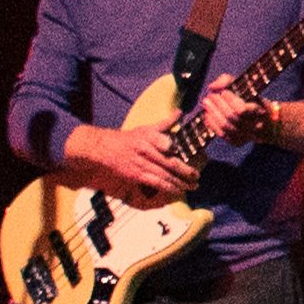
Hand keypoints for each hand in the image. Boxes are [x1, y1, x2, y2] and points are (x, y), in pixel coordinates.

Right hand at [63, 124, 192, 203]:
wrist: (105, 149)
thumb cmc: (129, 138)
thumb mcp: (146, 128)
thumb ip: (166, 123)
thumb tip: (180, 112)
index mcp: (149, 137)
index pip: (164, 142)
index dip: (175, 148)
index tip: (191, 153)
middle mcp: (146, 150)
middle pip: (169, 162)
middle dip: (186, 171)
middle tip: (198, 176)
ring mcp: (141, 164)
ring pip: (164, 175)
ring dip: (180, 183)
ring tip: (192, 186)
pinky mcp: (136, 175)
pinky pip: (155, 183)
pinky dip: (167, 188)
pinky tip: (177, 192)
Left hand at [191, 90, 288, 156]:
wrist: (266, 121)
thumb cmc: (251, 99)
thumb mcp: (244, 86)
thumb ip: (228, 80)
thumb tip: (212, 87)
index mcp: (260, 112)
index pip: (242, 110)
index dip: (230, 100)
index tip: (224, 92)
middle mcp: (255, 126)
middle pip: (231, 117)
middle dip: (218, 106)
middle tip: (210, 96)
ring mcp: (246, 136)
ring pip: (226, 127)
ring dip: (213, 114)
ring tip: (206, 104)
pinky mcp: (238, 142)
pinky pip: (222, 135)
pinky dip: (213, 125)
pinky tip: (208, 115)